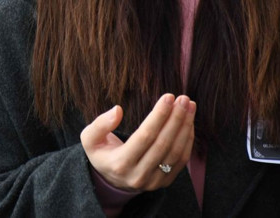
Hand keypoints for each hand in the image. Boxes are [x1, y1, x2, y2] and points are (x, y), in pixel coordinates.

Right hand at [80, 94, 195, 191]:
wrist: (111, 180)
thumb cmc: (101, 153)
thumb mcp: (90, 138)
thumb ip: (100, 124)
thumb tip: (117, 110)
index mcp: (120, 164)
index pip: (145, 136)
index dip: (159, 115)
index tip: (169, 97)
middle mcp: (138, 175)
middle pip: (163, 144)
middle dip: (176, 118)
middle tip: (183, 99)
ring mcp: (153, 182)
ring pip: (175, 152)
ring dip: (185, 127)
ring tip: (190, 106)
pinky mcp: (164, 182)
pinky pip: (181, 161)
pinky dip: (187, 140)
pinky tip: (189, 122)